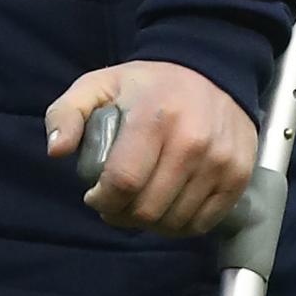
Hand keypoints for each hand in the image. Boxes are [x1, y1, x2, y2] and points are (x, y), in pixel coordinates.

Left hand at [44, 61, 255, 236]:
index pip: (124, 182)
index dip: (103, 200)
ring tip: (140, 206)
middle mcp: (192, 141)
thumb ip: (67, 112)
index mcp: (153, 118)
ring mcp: (219, 161)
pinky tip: (168, 209)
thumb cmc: (148, 84)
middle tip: (116, 205)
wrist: (213, 69)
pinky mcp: (238, 175)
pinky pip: (204, 222)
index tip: (95, 196)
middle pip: (149, 208)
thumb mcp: (99, 84)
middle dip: (123, 215)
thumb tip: (57, 151)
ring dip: (151, 224)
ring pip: (176, 221)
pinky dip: (181, 226)